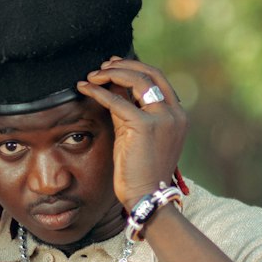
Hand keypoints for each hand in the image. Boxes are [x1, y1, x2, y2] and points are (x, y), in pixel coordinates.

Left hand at [77, 58, 187, 210]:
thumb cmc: (141, 171)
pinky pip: (117, 101)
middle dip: (124, 65)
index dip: (135, 67)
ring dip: (111, 73)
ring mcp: (162, 118)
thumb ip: (130, 111)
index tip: (115, 65)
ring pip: (137, 80)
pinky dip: (98, 92)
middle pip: (150, 73)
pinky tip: (83, 88)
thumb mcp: (138, 134)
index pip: (158, 79)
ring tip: (92, 76)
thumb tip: (113, 87)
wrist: (147, 196)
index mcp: (177, 115)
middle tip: (102, 66)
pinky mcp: (144, 126)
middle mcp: (174, 113)